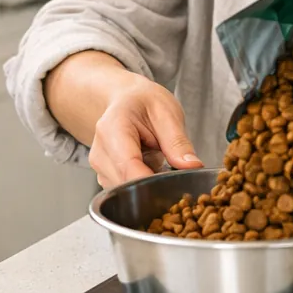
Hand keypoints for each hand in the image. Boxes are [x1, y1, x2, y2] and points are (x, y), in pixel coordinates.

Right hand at [87, 72, 202, 189]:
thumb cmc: (143, 102)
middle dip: (154, 185)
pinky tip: (151, 168)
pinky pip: (126, 191)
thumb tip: (192, 166)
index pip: (128, 166)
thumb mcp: (167, 113)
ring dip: (149, 185)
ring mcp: (100, 167)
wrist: (126, 100)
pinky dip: (143, 185)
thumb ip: (178, 141)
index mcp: (113, 129)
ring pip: (127, 191)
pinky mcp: (105, 177)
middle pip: (127, 184)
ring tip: (160, 163)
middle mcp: (100, 152)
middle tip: (175, 171)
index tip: (175, 186)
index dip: (151, 181)